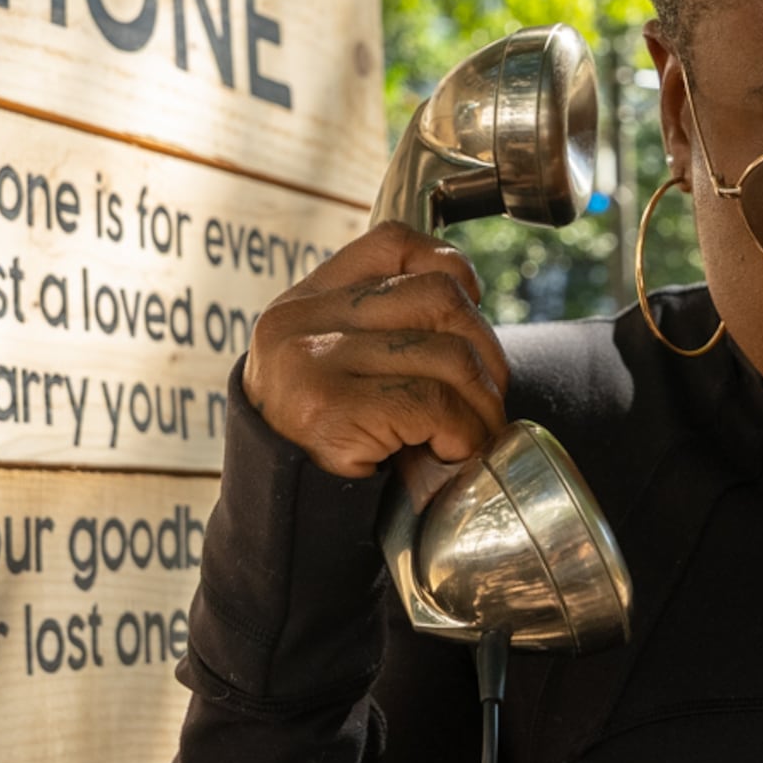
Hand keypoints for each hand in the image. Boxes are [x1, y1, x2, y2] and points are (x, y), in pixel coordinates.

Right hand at [242, 224, 509, 479]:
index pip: (393, 244)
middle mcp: (301, 321)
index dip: (450, 269)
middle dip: (485, 350)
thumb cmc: (321, 441)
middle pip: (439, 297)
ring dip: (481, 403)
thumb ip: (378, 328)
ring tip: (473, 432)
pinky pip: (433, 403)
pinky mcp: (330, 410)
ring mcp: (311, 362)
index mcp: (305, 301)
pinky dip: (461, 432)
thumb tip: (470, 307)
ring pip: (448, 353)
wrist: (277, 518)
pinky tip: (449, 451)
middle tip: (485, 397)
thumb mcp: (332, 365)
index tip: (469, 312)